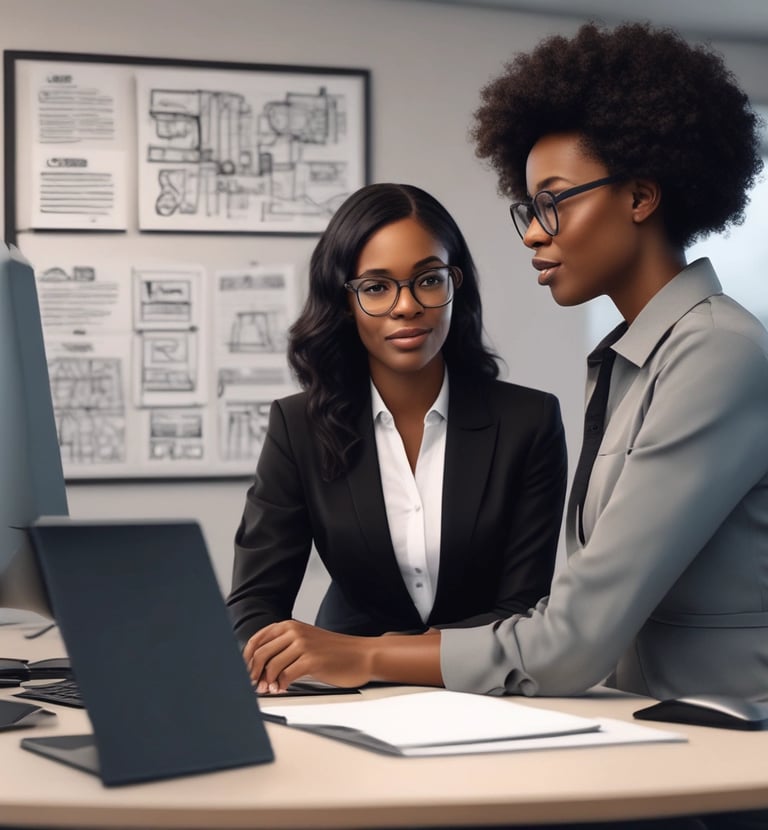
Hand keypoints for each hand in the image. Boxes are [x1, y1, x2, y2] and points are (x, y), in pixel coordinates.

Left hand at [243, 620, 373, 692]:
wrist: (361, 655)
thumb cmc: (334, 652)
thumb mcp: (306, 641)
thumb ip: (284, 647)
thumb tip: (259, 666)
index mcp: (289, 625)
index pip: (257, 640)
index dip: (247, 659)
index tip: (246, 673)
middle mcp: (294, 631)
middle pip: (261, 653)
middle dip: (253, 673)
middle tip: (255, 686)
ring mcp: (303, 644)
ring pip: (271, 666)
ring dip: (267, 682)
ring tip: (271, 690)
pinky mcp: (311, 660)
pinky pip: (285, 676)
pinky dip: (280, 686)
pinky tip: (283, 690)